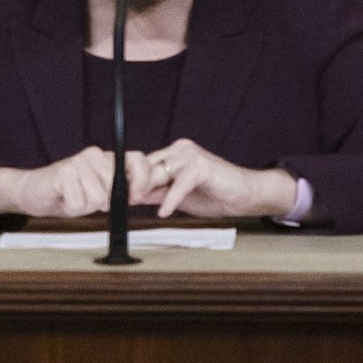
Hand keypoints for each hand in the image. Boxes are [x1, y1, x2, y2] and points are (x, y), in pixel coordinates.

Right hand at [0, 146, 138, 220]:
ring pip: (98, 200)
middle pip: (116, 190)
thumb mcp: (103, 193)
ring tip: (73, 197)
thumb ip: (128, 192)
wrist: (33, 191)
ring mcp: (78, 162)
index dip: (143, 180)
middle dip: (103, 204)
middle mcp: (94, 155)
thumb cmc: (70, 193)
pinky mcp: (63, 173)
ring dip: (84, 207)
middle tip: (85, 197)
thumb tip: (158, 195)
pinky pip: (79, 204)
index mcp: (106, 158)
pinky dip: (71, 209)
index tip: (136, 197)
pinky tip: (63, 198)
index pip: (138, 159)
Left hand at [131, 138, 299, 219]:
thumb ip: (158, 193)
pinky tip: (165, 212)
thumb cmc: (215, 194)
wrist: (245, 195)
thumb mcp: (179, 196)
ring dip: (146, 189)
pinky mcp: (201, 166)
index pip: (144, 163)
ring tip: (135, 203)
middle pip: (148, 166)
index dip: (130, 179)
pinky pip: (180, 184)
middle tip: (119, 200)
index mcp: (174, 154)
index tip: (117, 194)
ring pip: (160, 172)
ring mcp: (191, 155)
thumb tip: (133, 197)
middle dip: (134, 184)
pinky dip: (171, 199)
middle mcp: (180, 150)